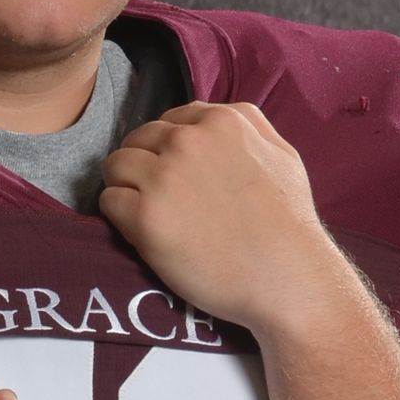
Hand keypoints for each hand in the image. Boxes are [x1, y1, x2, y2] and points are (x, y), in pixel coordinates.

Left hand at [96, 100, 340, 336]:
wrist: (286, 278)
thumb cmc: (290, 224)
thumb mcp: (282, 155)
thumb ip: (249, 129)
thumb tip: (217, 121)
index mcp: (221, 122)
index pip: (171, 121)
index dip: (170, 149)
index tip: (177, 174)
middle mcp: (187, 142)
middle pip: (138, 139)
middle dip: (143, 164)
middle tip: (157, 196)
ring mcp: (163, 177)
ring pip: (115, 166)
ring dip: (124, 186)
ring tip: (144, 212)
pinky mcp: (145, 216)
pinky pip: (109, 201)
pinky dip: (118, 216)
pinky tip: (140, 231)